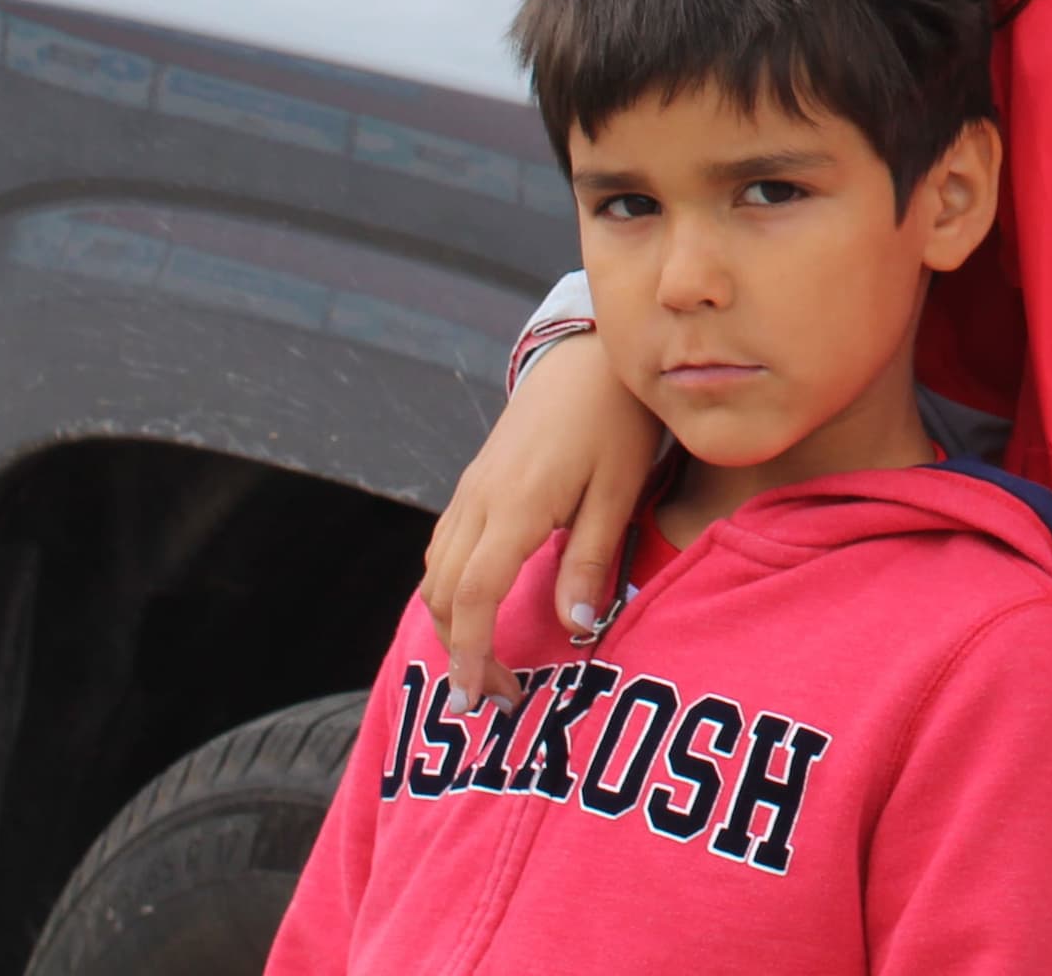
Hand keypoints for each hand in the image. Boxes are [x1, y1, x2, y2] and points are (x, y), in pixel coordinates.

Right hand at [420, 331, 656, 705]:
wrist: (589, 354)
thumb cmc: (615, 419)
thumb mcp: (617, 491)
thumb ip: (591, 560)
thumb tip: (575, 628)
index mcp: (514, 504)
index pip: (473, 595)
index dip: (471, 652)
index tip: (477, 697)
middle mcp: (479, 500)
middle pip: (443, 592)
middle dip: (460, 651)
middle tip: (499, 695)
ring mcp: (471, 490)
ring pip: (435, 572)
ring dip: (452, 624)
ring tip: (488, 664)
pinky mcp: (475, 484)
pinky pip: (444, 548)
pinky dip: (451, 590)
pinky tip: (478, 610)